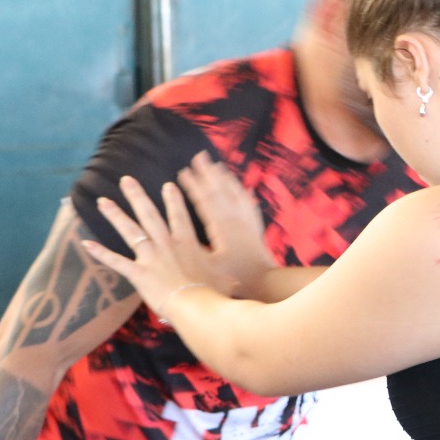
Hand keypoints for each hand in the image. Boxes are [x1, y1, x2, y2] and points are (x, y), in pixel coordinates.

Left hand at [83, 172, 215, 314]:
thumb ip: (227, 275)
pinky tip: (85, 243)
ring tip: (102, 200)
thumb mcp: (225, 278)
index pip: (179, 215)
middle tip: (125, 179)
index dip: (173, 199)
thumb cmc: (214, 293)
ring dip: (115, 215)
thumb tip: (238, 279)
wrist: (197, 306)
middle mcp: (167, 244)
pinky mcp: (138, 273)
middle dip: (136, 195)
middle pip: (149, 214)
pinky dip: (100, 253)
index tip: (167, 184)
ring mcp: (151, 257)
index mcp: (187, 243)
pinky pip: (116, 261)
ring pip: (130, 230)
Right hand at [175, 153, 274, 298]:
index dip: (193, 186)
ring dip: (225, 178)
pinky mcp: (256, 227)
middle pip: (220, 191)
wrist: (265, 282)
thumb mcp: (208, 266)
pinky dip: (244, 193)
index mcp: (221, 228)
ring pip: (235, 194)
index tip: (183, 172)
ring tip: (217, 165)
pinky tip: (244, 187)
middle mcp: (235, 220)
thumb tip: (173, 239)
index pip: (204, 201)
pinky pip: (248, 204)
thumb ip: (193, 251)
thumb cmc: (235, 277)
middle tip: (199, 156)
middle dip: (208, 173)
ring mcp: (247, 222)